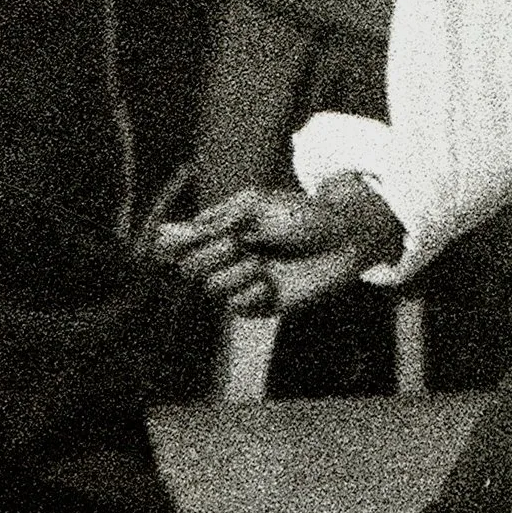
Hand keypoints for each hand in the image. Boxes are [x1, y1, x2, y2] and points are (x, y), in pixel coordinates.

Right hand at [147, 185, 371, 314]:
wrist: (344, 240)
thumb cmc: (304, 216)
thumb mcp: (258, 206)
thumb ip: (219, 219)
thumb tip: (179, 229)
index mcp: (225, 230)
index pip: (181, 241)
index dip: (170, 243)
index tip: (168, 240)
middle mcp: (230, 257)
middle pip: (188, 267)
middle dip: (207, 256)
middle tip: (236, 244)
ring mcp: (245, 281)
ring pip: (212, 288)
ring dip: (234, 273)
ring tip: (260, 263)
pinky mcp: (262, 304)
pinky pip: (237, 306)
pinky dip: (252, 292)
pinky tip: (270, 283)